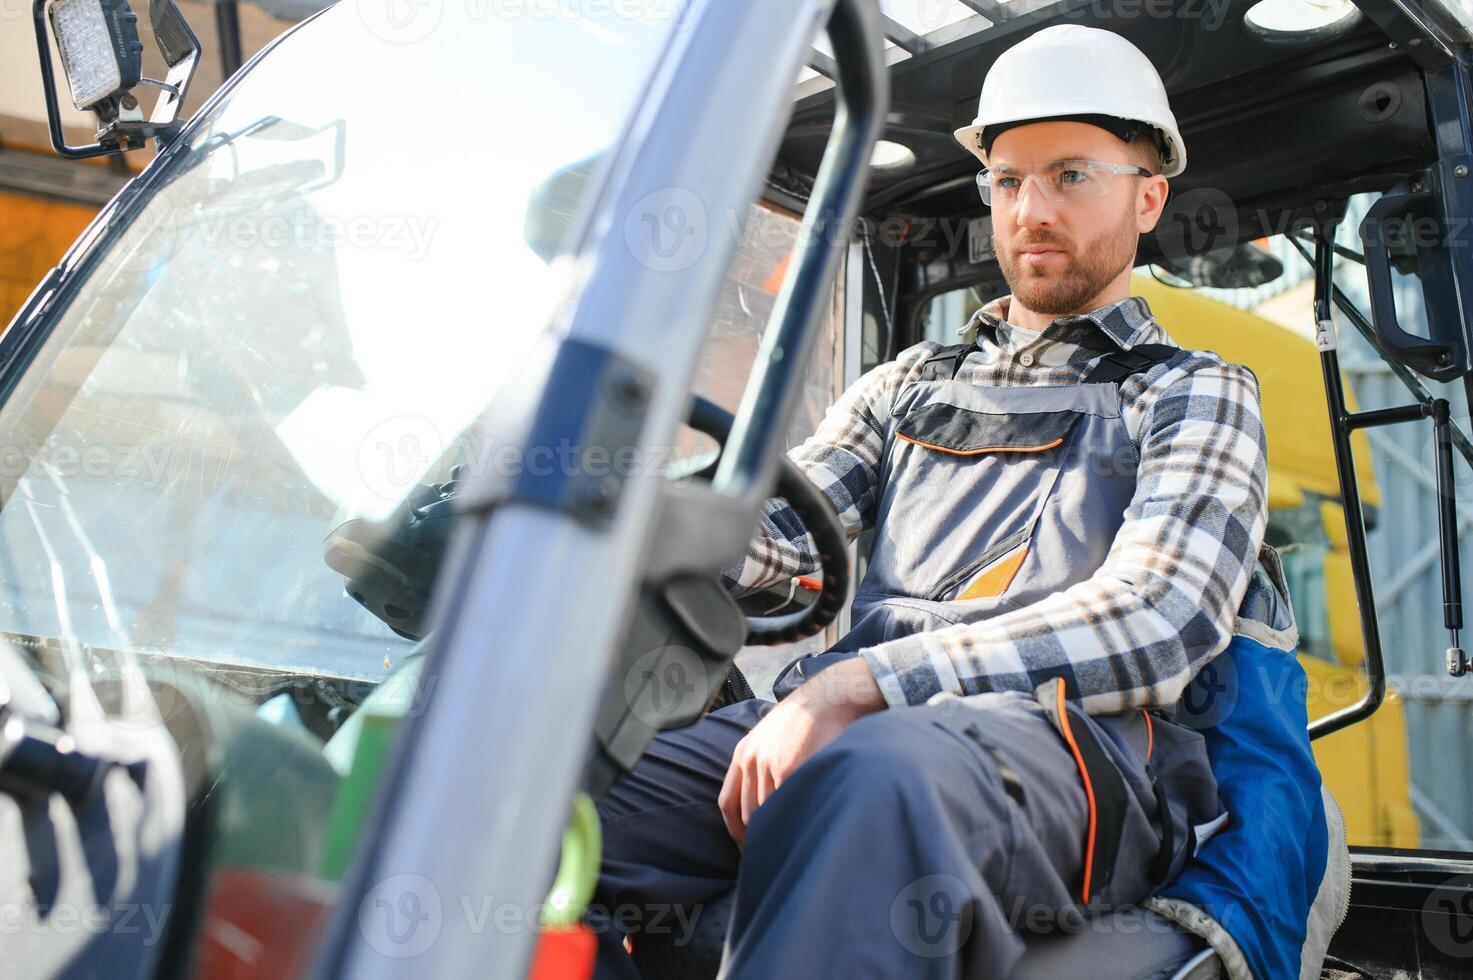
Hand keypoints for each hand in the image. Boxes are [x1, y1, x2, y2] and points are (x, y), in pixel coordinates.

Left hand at [717, 657, 885, 844]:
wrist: (827, 699)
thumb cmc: (805, 720)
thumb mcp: (770, 737)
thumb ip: (760, 764)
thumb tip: (763, 801)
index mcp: (742, 754)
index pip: (727, 803)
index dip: (734, 830)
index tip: (747, 844)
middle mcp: (750, 761)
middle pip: (747, 814)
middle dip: (759, 834)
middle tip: (775, 847)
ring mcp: (768, 766)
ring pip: (766, 812)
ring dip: (779, 827)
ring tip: (793, 837)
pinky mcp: (788, 769)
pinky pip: (785, 804)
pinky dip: (792, 817)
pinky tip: (803, 822)